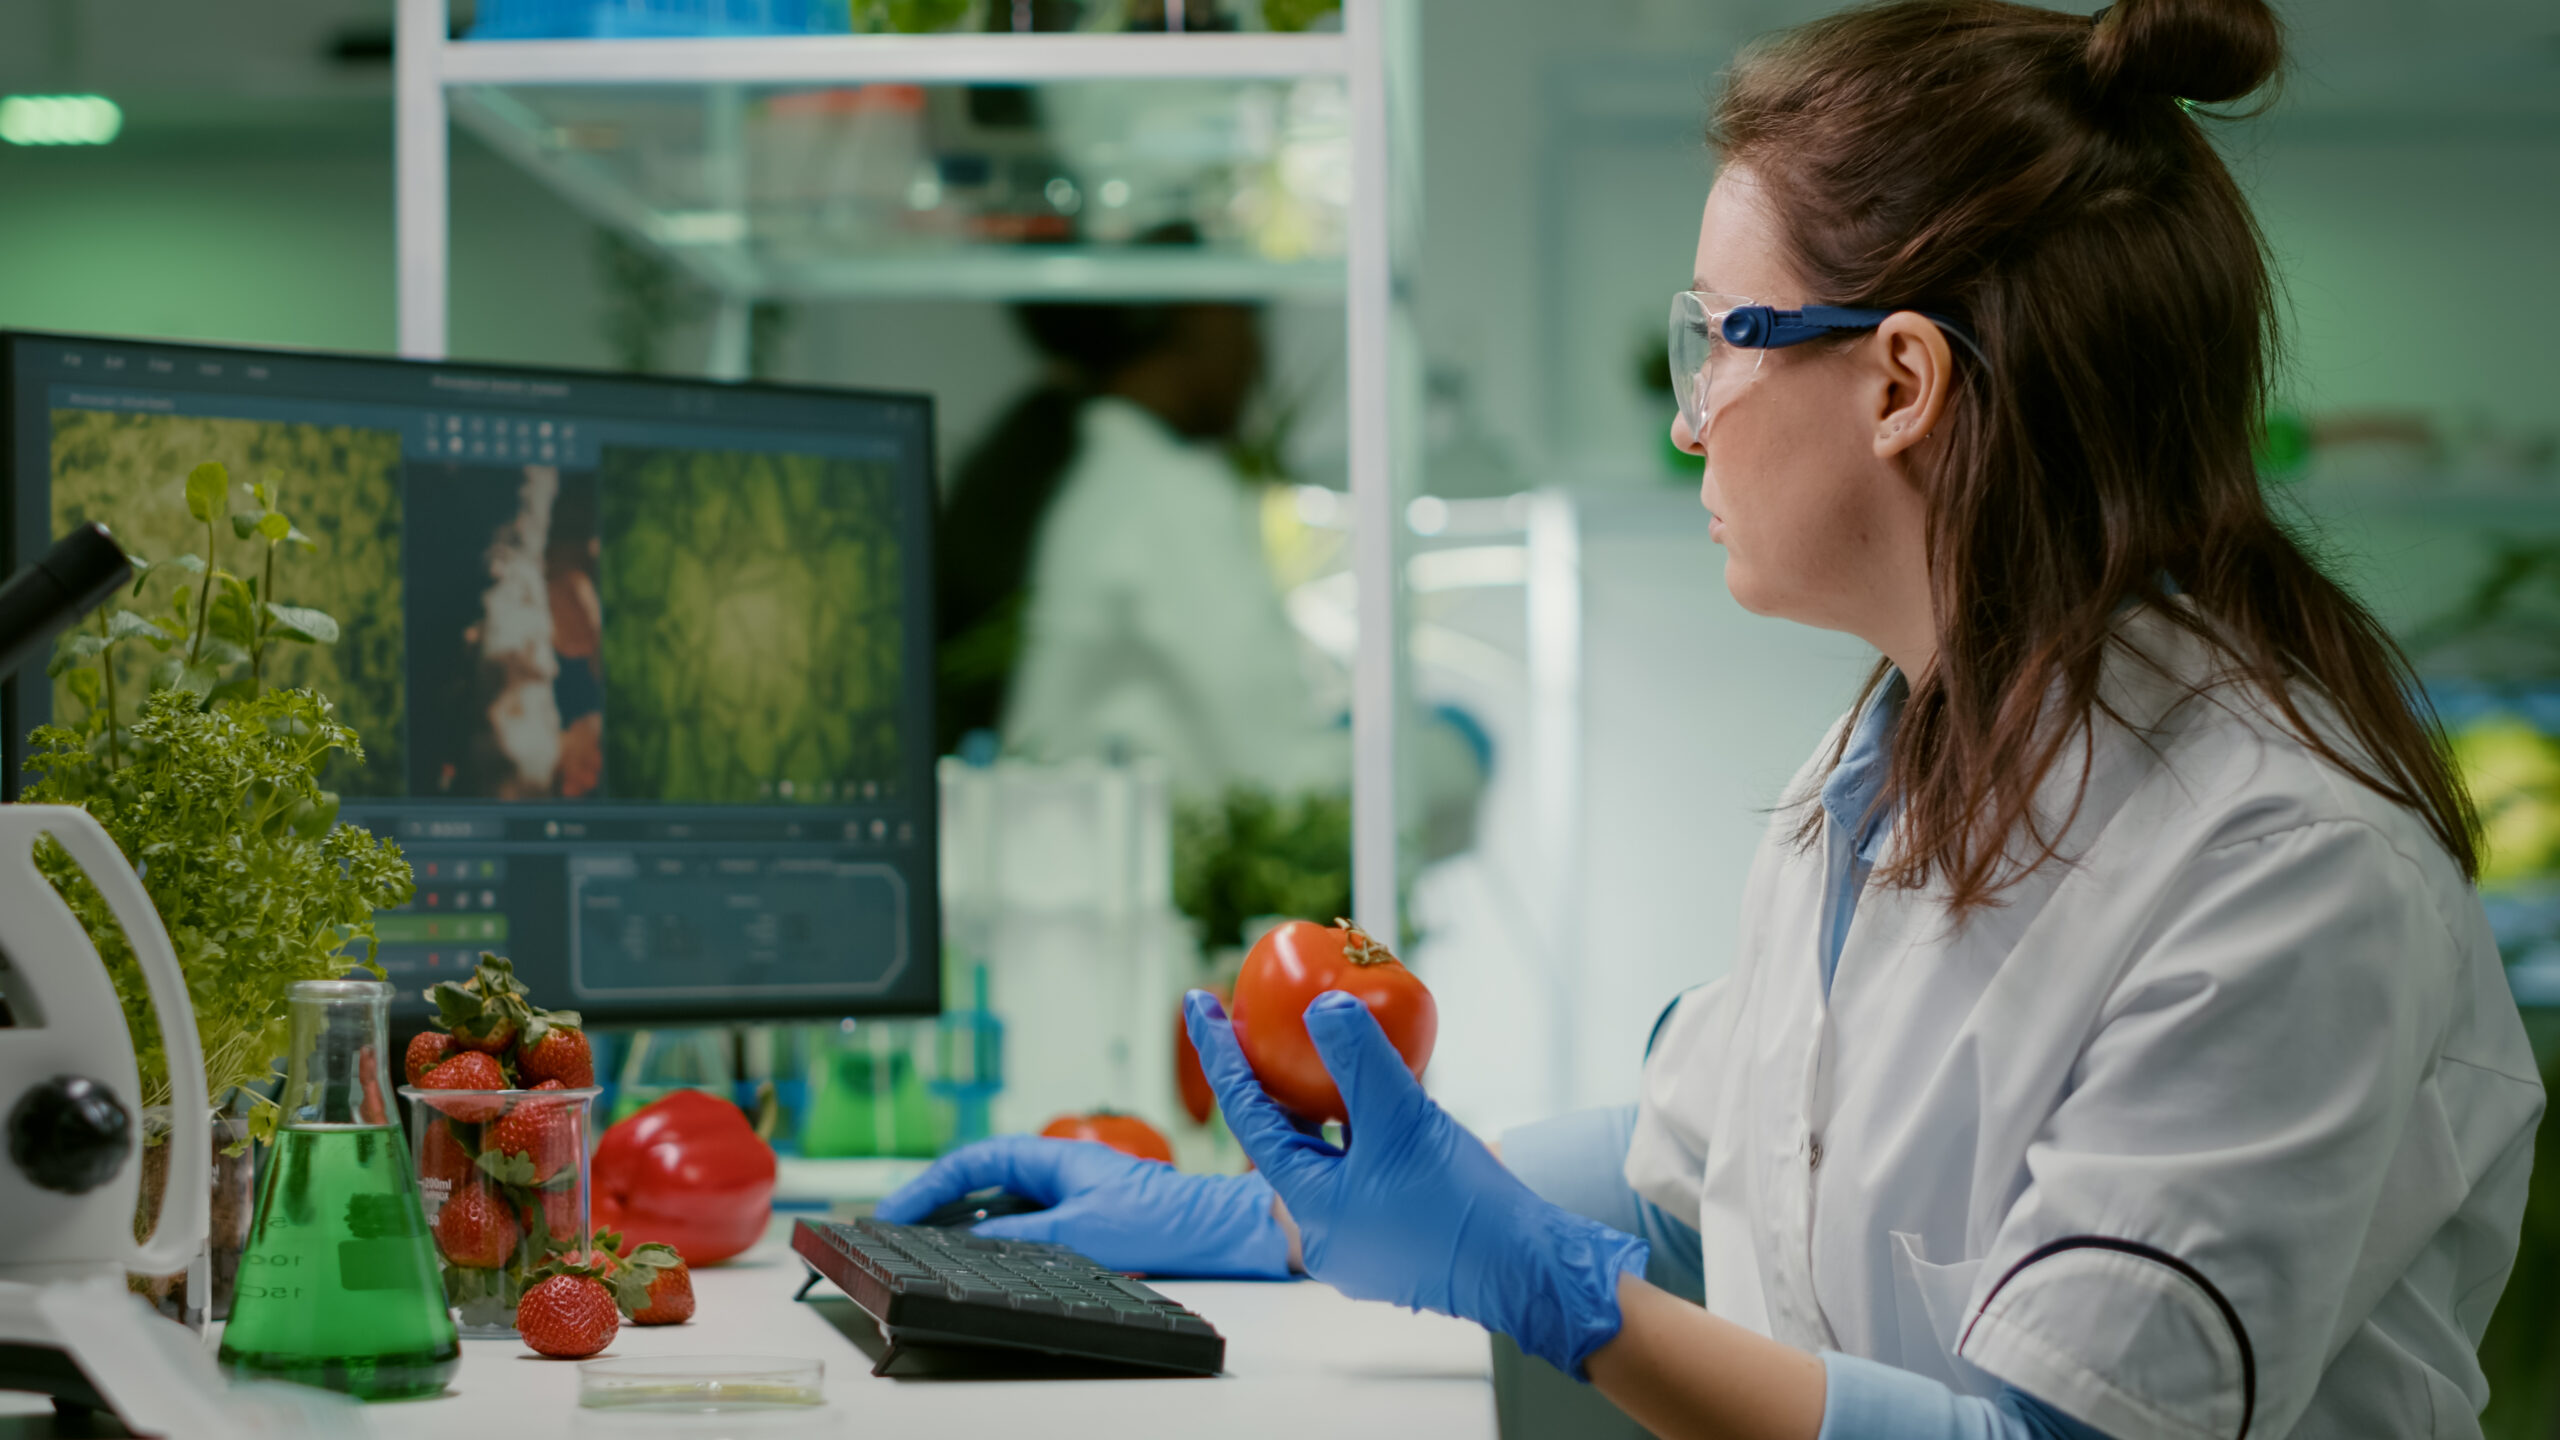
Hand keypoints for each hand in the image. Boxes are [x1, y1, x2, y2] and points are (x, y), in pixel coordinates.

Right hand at [876, 1135, 1292, 1278]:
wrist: (1219, 1230)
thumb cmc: (1162, 1218)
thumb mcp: (1080, 1231)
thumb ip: (1021, 1236)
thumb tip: (970, 1242)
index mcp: (1052, 1158)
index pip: (973, 1162)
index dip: (928, 1184)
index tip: (893, 1209)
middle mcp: (1056, 1172)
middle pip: (979, 1182)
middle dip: (934, 1203)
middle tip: (892, 1230)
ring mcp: (1067, 1197)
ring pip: (998, 1207)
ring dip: (961, 1224)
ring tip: (920, 1246)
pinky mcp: (1081, 1223)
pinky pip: (1022, 1227)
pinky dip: (994, 1240)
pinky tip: (976, 1261)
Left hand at [1185, 989, 1647, 1377]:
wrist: (1527, 1269)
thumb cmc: (1463, 1207)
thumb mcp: (1403, 1119)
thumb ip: (1359, 1059)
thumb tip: (1322, 1007)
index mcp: (1308, 1206)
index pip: (1247, 1114)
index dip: (1222, 1052)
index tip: (1201, 1003)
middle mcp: (1324, 1227)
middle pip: (1284, 1135)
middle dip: (1274, 1078)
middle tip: (1263, 1022)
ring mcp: (1359, 1235)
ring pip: (1327, 1152)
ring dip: (1323, 1104)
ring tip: (1326, 1052)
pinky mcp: (1394, 1234)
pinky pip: (1362, 1167)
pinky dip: (1361, 1129)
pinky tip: (1382, 1097)